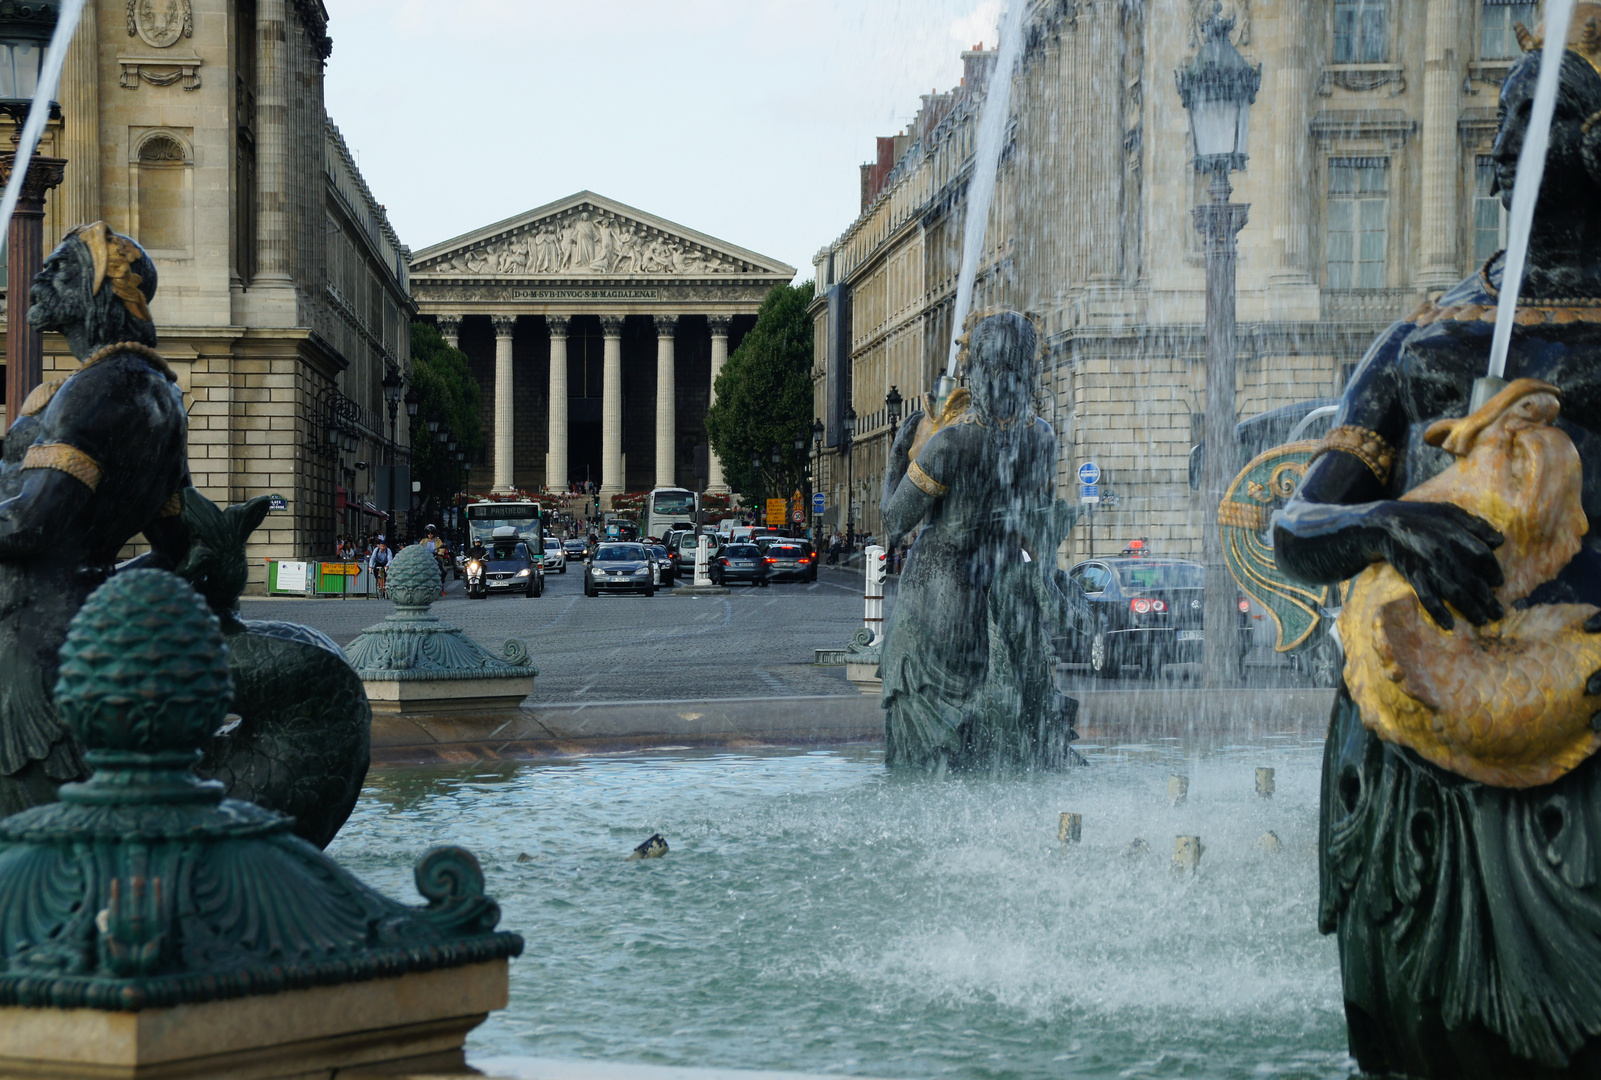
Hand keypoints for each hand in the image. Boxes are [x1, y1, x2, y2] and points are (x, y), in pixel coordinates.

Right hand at [1369, 501, 1503, 629]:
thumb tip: (1500, 541)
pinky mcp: (1413, 576)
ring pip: (1454, 592)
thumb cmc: (1420, 516)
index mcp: (1454, 533)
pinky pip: (1427, 598)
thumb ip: (1476, 524)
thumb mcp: (1449, 511)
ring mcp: (1428, 566)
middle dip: (1488, 599)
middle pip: (1472, 579)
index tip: (1499, 583)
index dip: (1493, 570)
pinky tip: (1449, 625)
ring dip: (1471, 609)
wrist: (1384, 524)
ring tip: (1483, 621)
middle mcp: (1444, 552)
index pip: (1482, 555)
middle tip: (1498, 614)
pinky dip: (1438, 613)